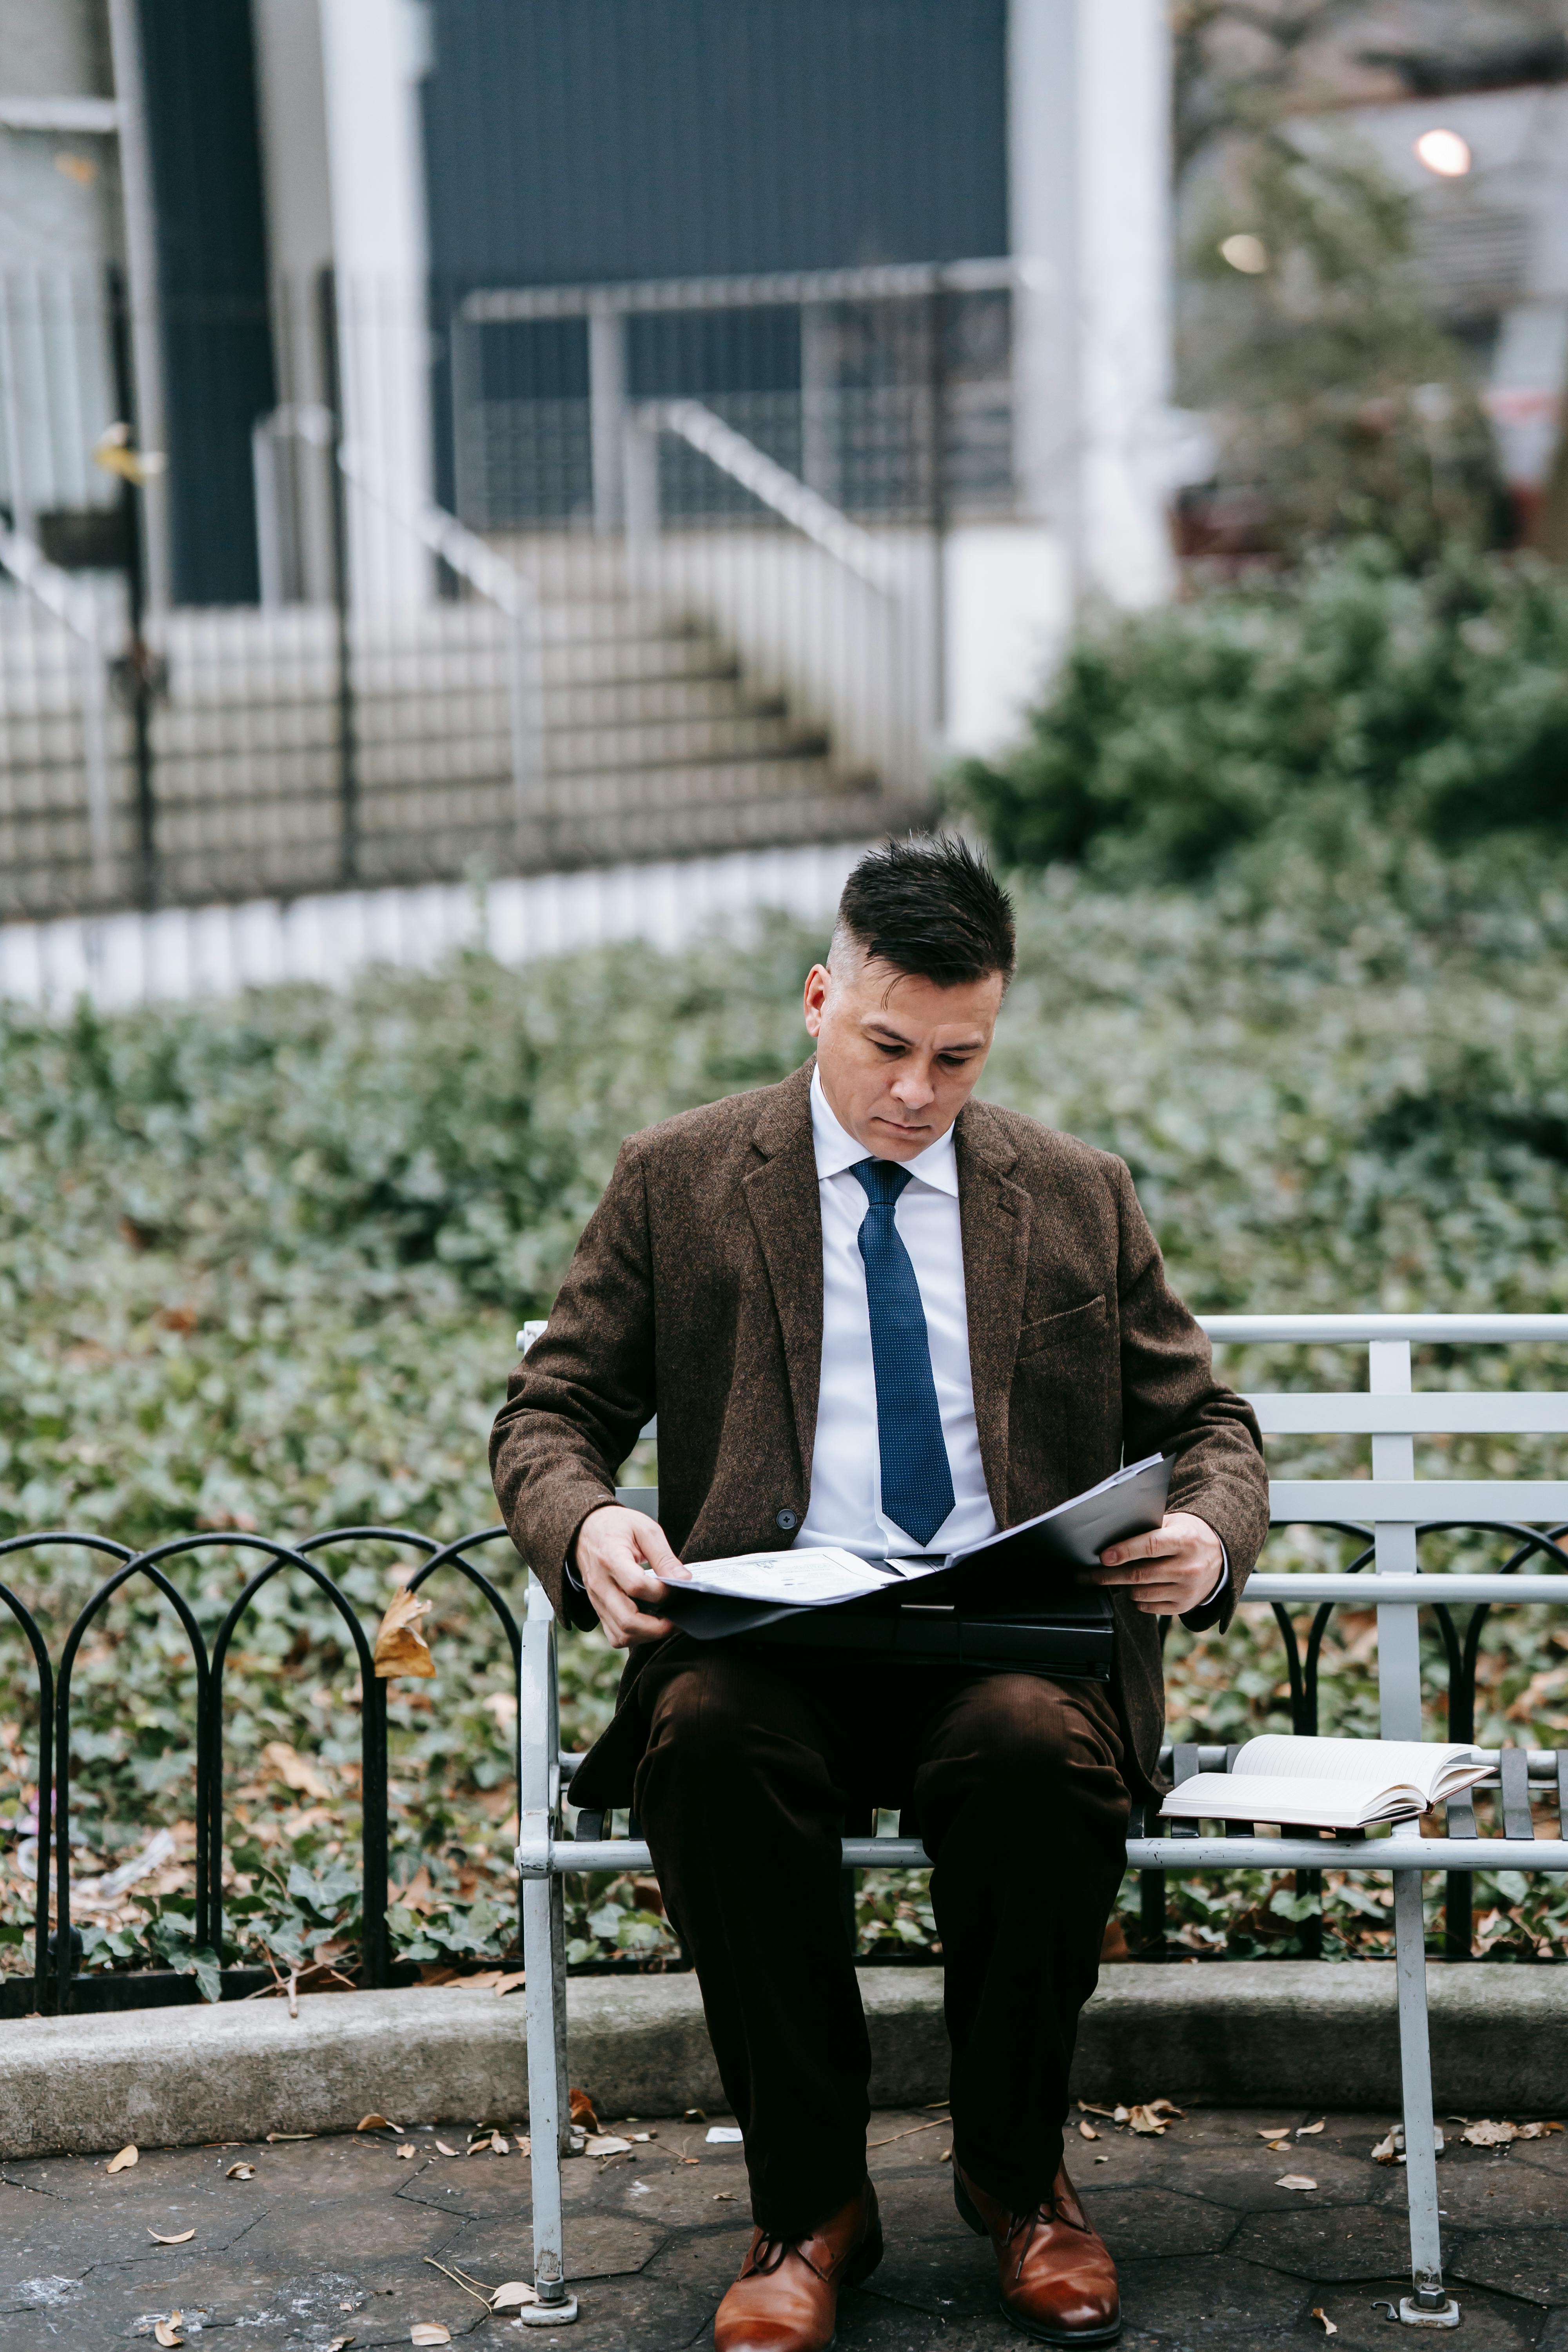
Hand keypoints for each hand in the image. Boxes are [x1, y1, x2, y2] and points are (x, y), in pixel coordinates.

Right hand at [574, 1505, 689, 1647]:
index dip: (662, 1592)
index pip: (636, 1586)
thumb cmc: (617, 1527)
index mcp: (611, 1558)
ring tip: (666, 1623)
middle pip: (628, 1620)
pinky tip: (649, 1624)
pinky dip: (634, 1637)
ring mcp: (597, 1600)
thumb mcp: (644, 1529)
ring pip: (621, 1634)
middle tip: (678, 1618)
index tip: (679, 1588)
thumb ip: (664, 1556)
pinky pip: (614, 1635)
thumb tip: (684, 1580)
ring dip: (648, 1635)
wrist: (586, 1529)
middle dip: (659, 1627)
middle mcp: (600, 1584)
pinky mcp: (598, 1609)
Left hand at [1079, 1511, 1223, 1616]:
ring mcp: (1187, 1590)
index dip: (1124, 1551)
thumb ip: (1148, 1529)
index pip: (1151, 1546)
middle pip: (1139, 1574)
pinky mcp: (1183, 1606)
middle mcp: (1187, 1567)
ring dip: (1122, 1586)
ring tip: (1114, 1577)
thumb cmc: (1188, 1534)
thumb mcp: (1174, 1522)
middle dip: (1107, 1575)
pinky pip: (1148, 1607)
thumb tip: (1111, 1537)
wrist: (1221, 1556)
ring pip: (1140, 1594)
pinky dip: (1135, 1598)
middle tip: (1085, 1575)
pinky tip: (1134, 1587)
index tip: (1103, 1556)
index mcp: (1185, 1540)